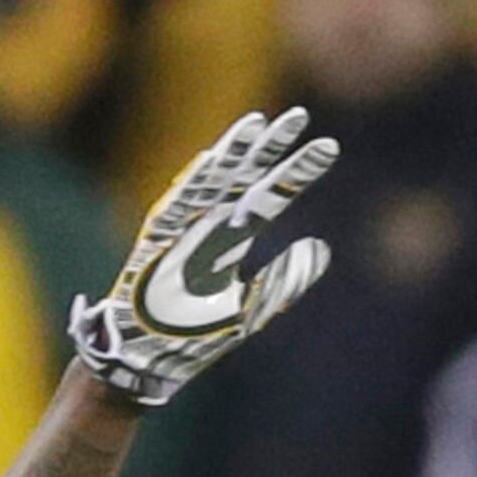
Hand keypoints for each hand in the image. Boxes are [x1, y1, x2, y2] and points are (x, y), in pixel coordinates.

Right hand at [68, 107, 338, 409]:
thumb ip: (286, 278)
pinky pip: (173, 212)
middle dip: (270, 147)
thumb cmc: (195, 335)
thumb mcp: (253, 307)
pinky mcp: (155, 248)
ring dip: (233, 153)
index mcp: (233, 238)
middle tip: (300, 115)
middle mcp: (210, 226)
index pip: (272, 195)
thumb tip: (322, 248)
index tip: (329, 146)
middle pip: (245, 177)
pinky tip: (209, 161)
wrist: (147, 362)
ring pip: (211, 183)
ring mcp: (182, 232)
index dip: (299, 171)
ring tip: (257, 122)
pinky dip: (190, 187)